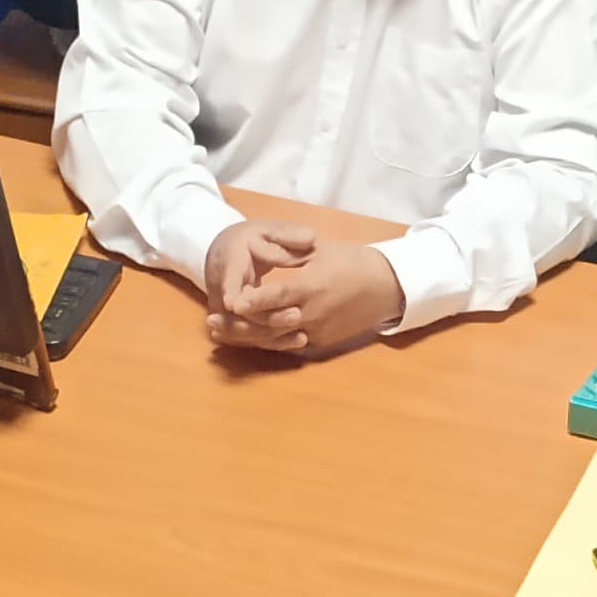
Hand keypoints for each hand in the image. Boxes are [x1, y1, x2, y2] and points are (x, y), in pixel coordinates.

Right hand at [203, 217, 313, 337]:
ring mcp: (224, 309)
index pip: (228, 278)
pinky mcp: (234, 322)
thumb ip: (288, 233)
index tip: (237, 304)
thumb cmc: (251, 239)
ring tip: (302, 336)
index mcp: (228, 261)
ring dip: (271, 335)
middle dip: (264, 318)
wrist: (225, 253)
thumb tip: (311, 238)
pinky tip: (298, 341)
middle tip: (297, 316)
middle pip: (236, 312)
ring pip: (242, 330)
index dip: (232, 291)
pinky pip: (249, 337)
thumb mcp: (267, 229)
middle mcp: (222, 289)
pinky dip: (272, 341)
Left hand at [213, 236, 405, 356]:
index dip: (255, 300)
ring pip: (276, 339)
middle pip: (271, 324)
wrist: (385, 288)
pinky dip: (265, 341)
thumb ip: (290, 259)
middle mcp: (314, 313)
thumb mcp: (320, 253)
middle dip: (239, 325)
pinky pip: (288, 343)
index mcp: (314, 286)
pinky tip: (244, 337)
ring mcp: (317, 331)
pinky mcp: (320, 343)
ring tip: (219, 331)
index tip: (232, 302)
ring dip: (246, 337)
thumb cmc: (352, 262)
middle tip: (211, 322)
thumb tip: (262, 257)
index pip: (279, 295)